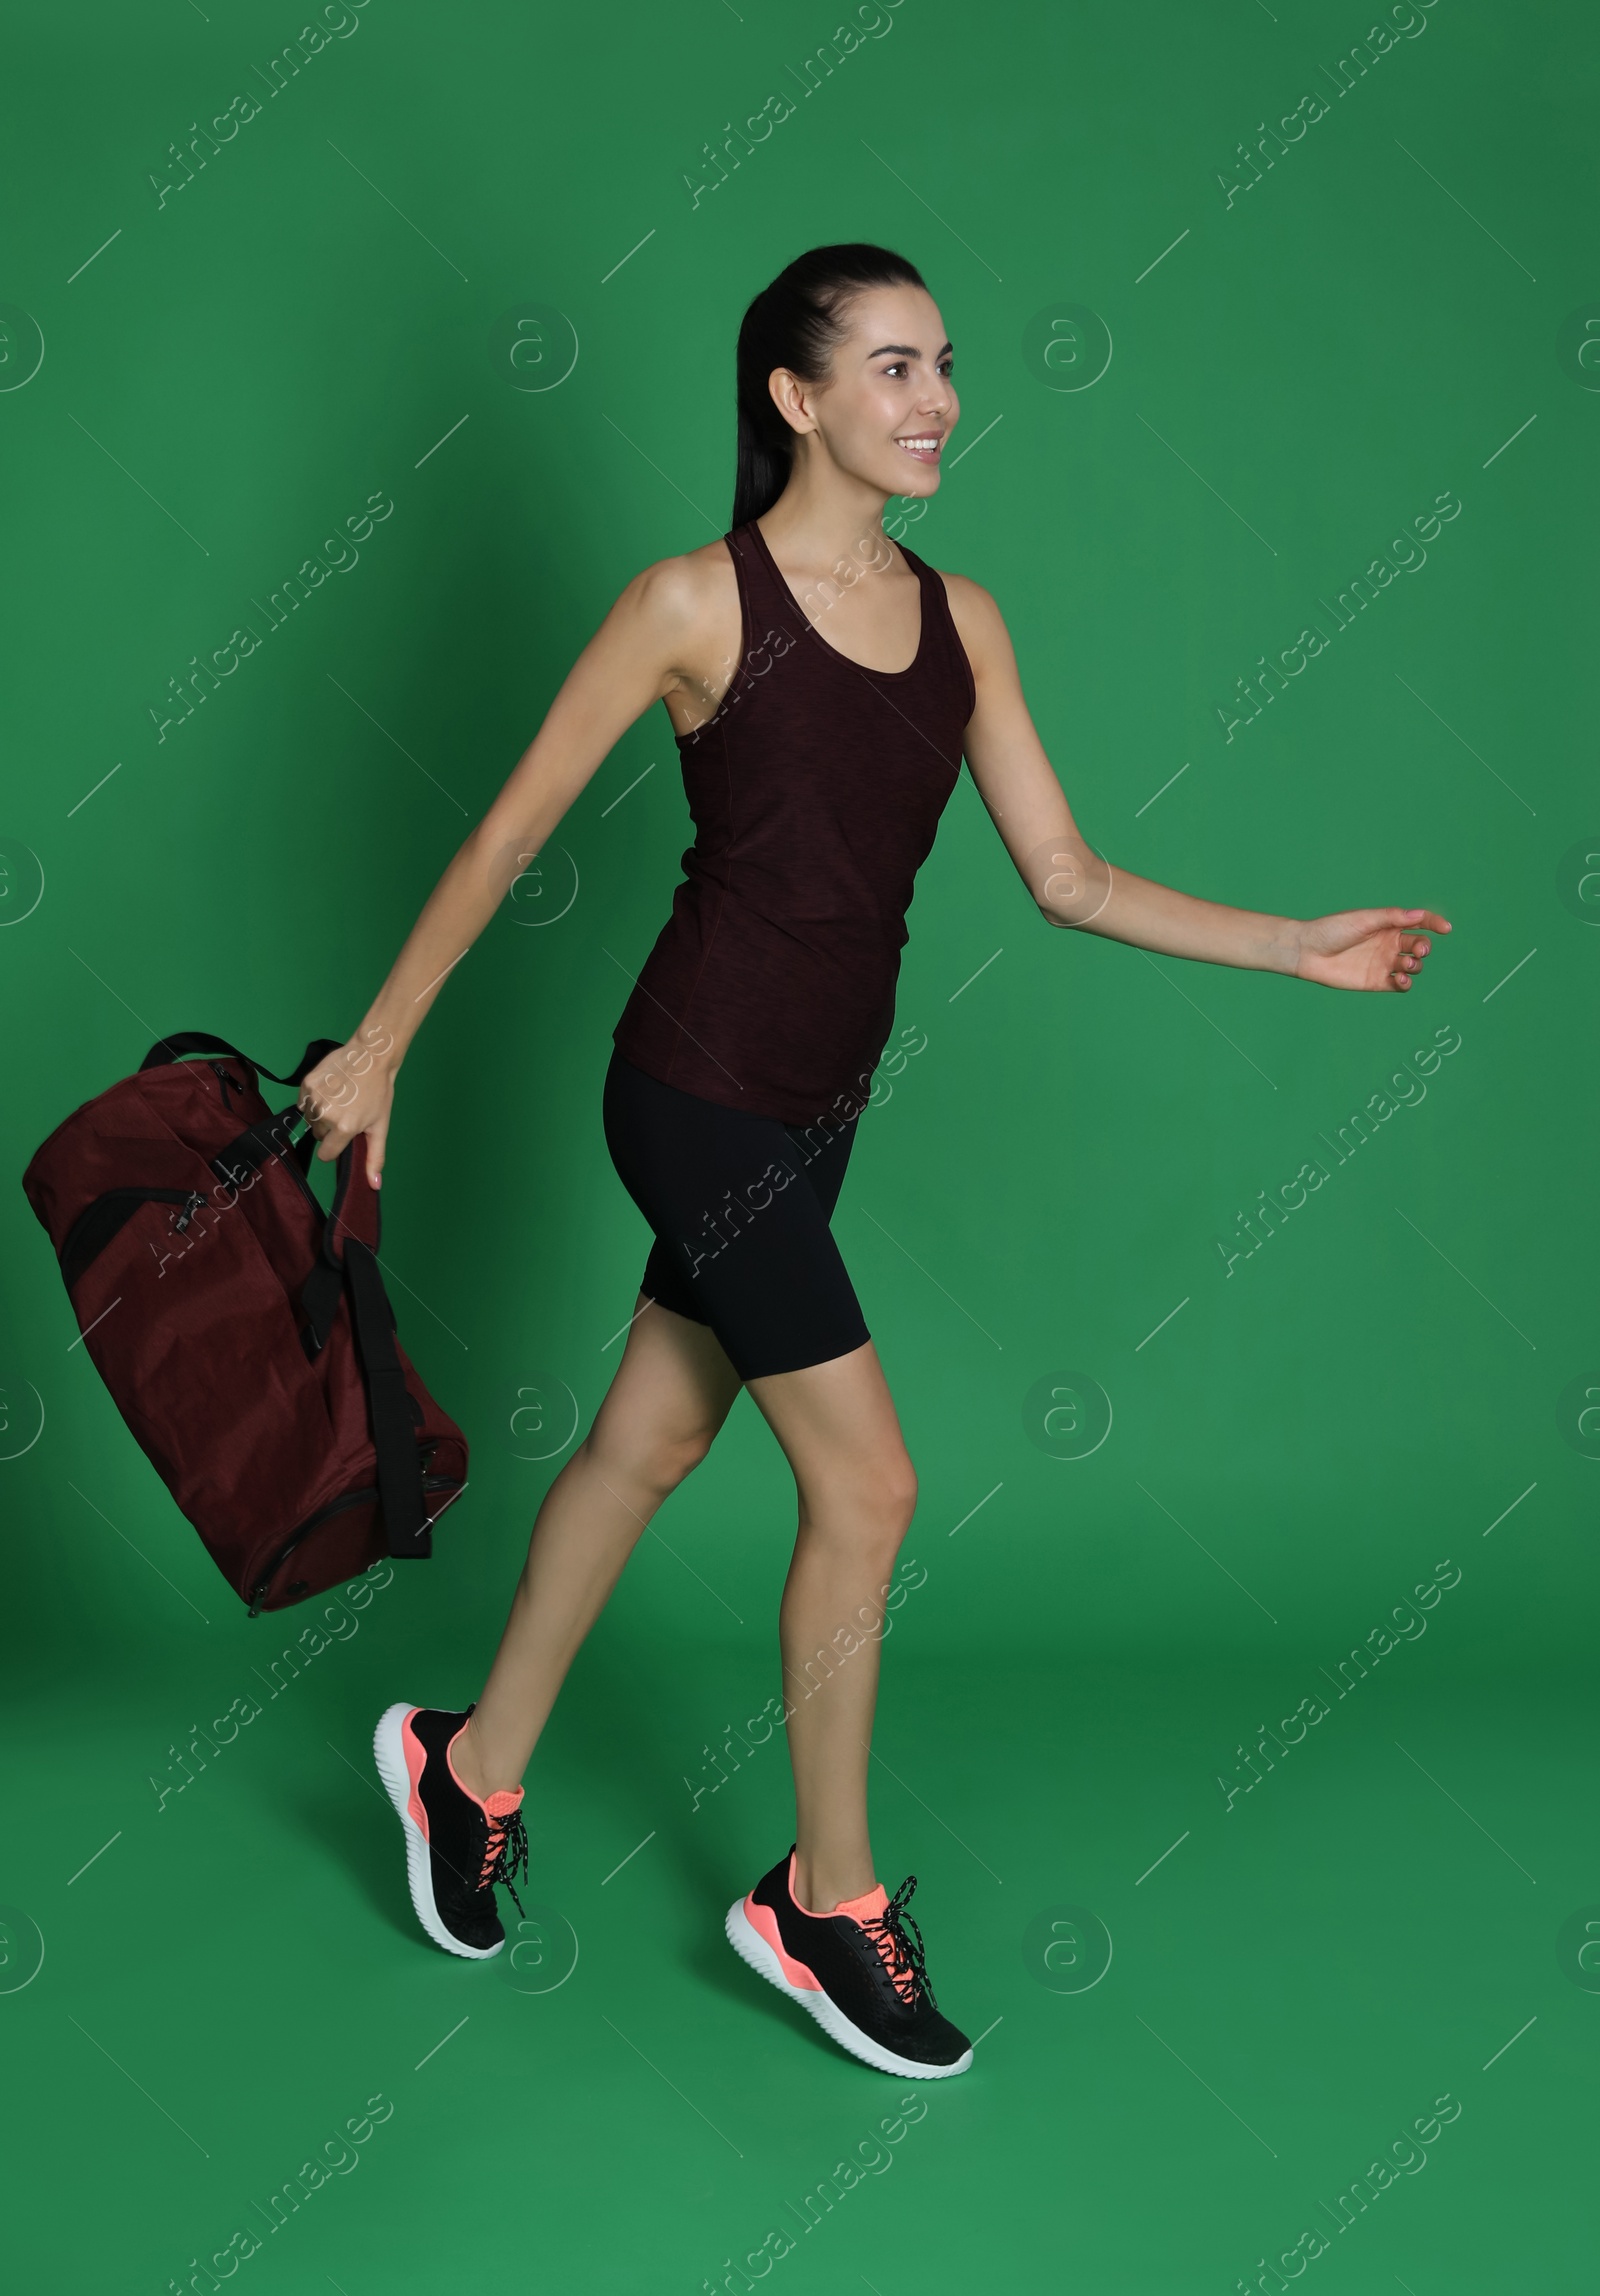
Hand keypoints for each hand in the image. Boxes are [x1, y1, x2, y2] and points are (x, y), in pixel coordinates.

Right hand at [298, 1023, 398, 1185]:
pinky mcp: (306, 1084)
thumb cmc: (379, 1092)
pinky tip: (330, 1090)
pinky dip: (313, 1100)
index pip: (326, 1154)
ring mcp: (313, 1098)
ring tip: (339, 1099)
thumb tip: (373, 1185)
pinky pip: (303, 1103)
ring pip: (310, 1120)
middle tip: (347, 1112)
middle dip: (331, 1129)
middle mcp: (325, 1115)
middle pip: (319, 1136)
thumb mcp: (379, 1126)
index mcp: (343, 1128)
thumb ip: (374, 1157)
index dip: (336, 1147)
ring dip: (321, 1115)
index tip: (344, 1136)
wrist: (371, 1056)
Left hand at [1293, 907, 1450, 992]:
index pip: (1419, 923)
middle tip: (1419, 950)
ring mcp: (1384, 963)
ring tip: (1404, 965)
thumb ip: (1392, 917)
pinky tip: (1401, 980)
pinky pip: (1400, 985)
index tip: (1446, 928)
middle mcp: (1389, 944)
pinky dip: (1406, 983)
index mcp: (1388, 925)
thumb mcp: (1364, 919)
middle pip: (1419, 946)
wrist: (1308, 952)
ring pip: (1413, 966)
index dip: (1434, 924)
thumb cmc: (1333, 930)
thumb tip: (1420, 915)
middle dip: (1424, 948)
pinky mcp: (1376, 981)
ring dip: (1416, 966)